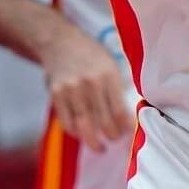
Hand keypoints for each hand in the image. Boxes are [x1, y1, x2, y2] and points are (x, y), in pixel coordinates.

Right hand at [41, 29, 132, 145]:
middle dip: (112, 137)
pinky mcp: (56, 95)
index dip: (126, 128)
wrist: (60, 41)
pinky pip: (67, 123)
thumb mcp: (111, 64)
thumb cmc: (91, 55)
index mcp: (108, 75)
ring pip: (84, 127)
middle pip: (103, 123)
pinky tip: (82, 134)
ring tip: (100, 146)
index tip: (129, 134)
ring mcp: (70, 90)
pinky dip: (76, 133)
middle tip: (115, 139)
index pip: (121, 111)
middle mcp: (89, 83)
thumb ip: (120, 88)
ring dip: (94, 142)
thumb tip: (133, 115)